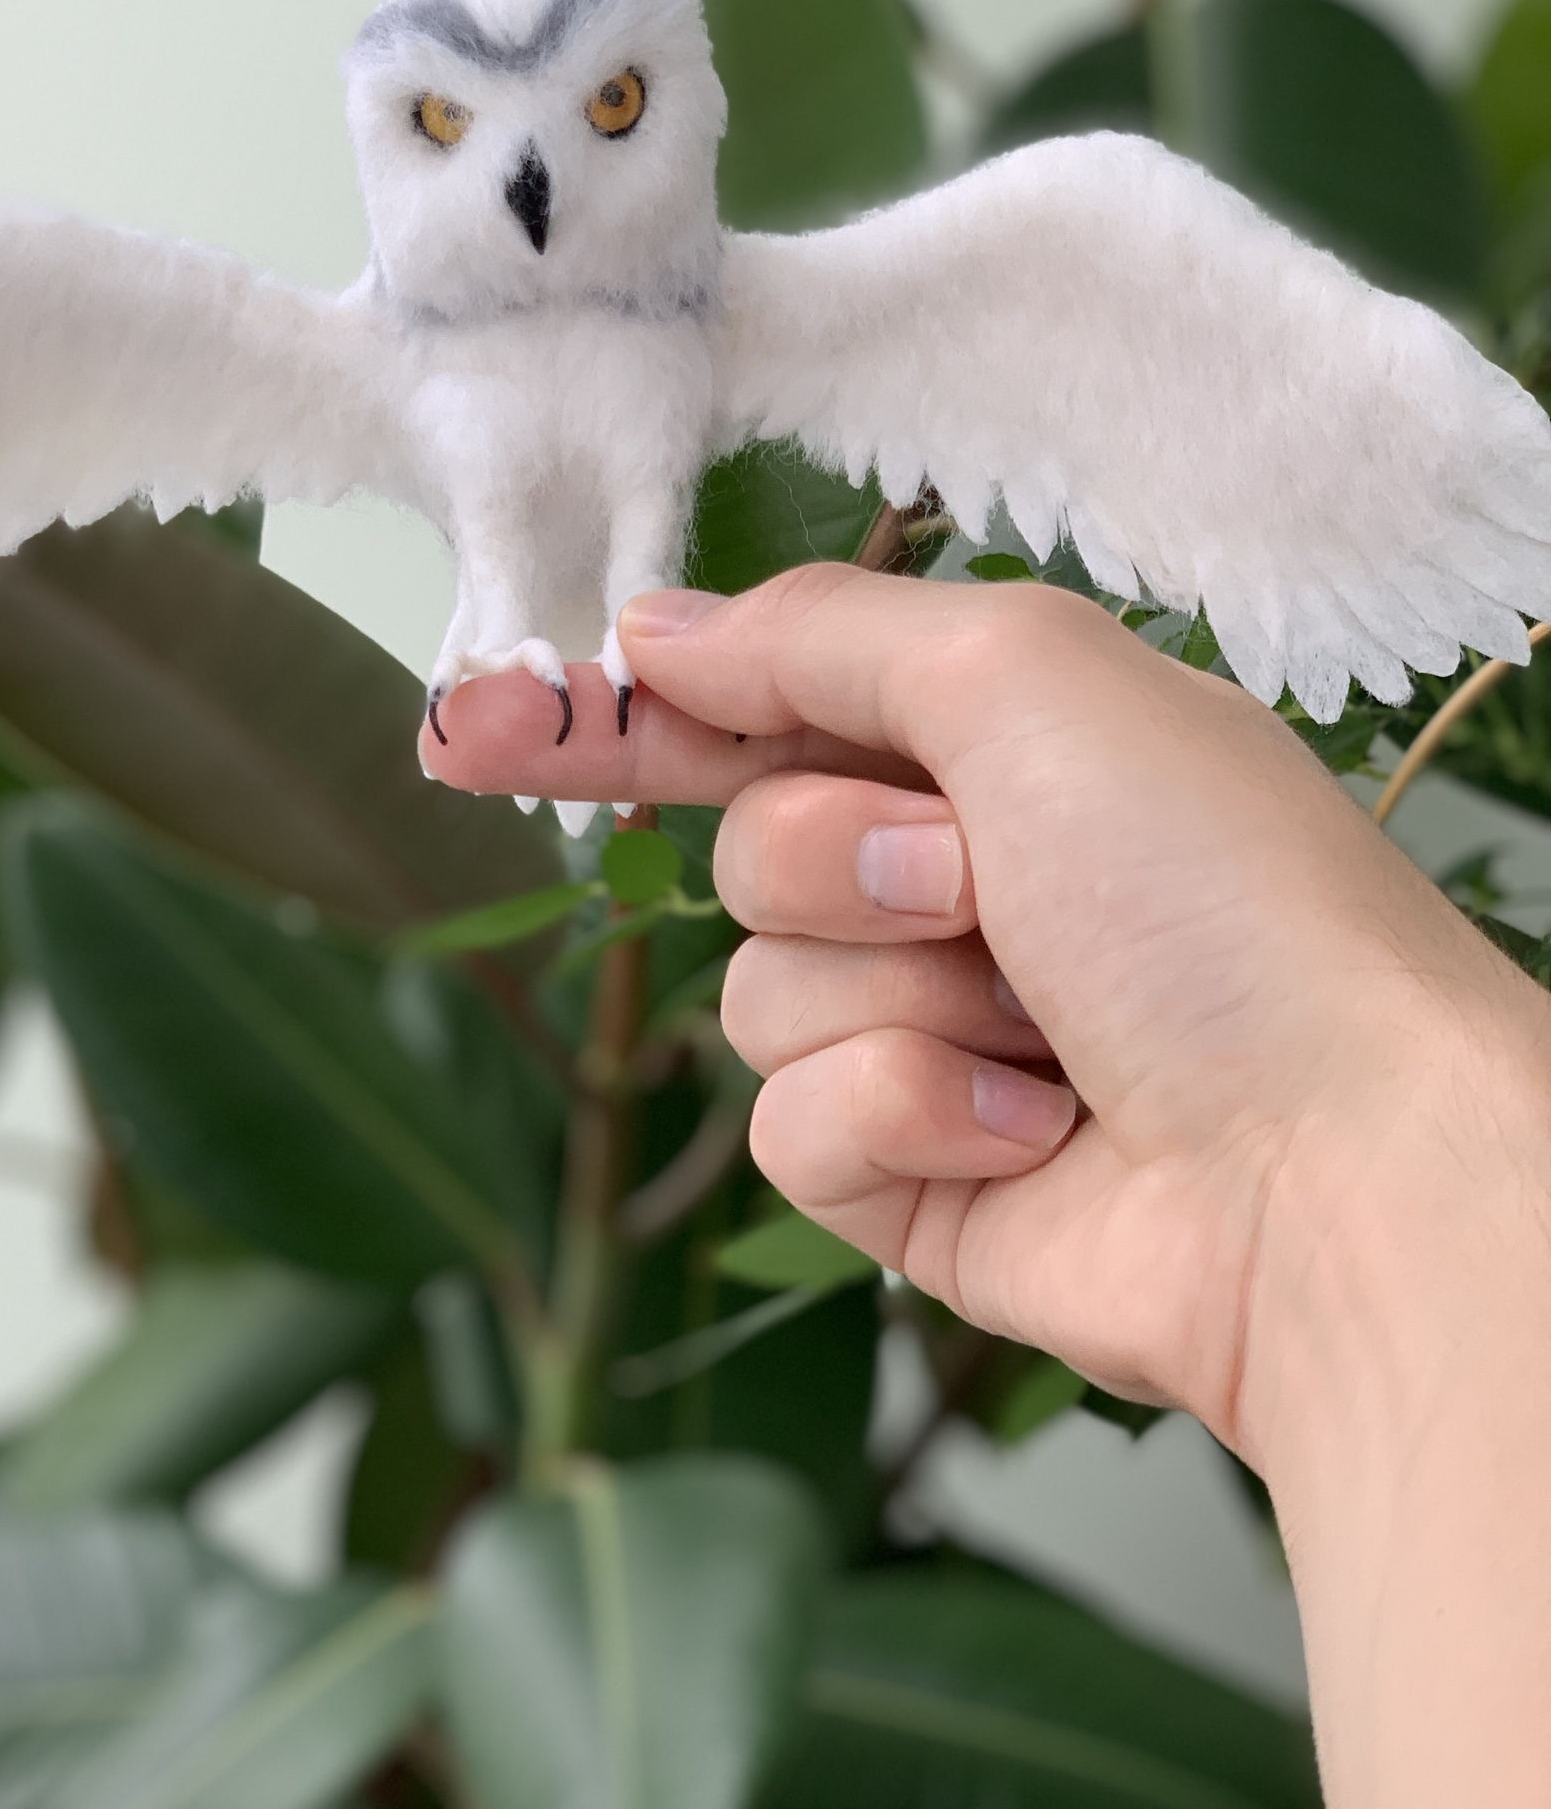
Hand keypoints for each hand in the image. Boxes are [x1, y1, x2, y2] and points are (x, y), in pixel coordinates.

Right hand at [421, 565, 1550, 1467]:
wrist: (1335, 1170)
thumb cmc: (1224, 903)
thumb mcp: (1029, 681)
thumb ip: (827, 636)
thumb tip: (664, 628)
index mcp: (1004, 751)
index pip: (761, 713)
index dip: (621, 717)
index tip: (475, 726)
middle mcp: (966, 890)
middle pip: (745, 850)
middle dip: (839, 861)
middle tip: (974, 882)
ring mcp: (937, 1040)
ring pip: (759, 997)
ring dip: (891, 998)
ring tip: (1039, 1027)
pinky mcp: (915, 1180)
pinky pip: (793, 1130)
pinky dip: (906, 1117)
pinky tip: (1035, 1131)